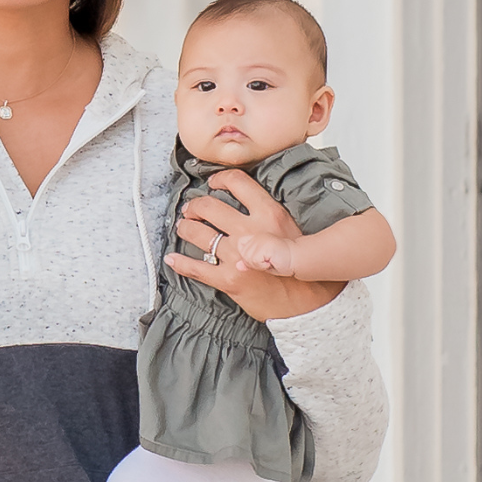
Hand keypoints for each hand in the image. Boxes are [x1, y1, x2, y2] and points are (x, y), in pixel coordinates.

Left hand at [165, 169, 342, 321]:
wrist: (310, 303)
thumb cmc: (304, 269)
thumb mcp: (293, 231)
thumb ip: (270, 216)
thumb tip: (248, 202)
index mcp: (270, 215)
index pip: (239, 183)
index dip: (219, 179)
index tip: (212, 183)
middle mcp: (251, 232)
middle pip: (210, 207)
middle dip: (194, 206)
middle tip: (191, 209)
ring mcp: (238, 256)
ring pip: (198, 234)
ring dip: (185, 228)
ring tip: (183, 227)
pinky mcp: (229, 279)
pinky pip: (196, 268)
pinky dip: (180, 263)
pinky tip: (172, 259)